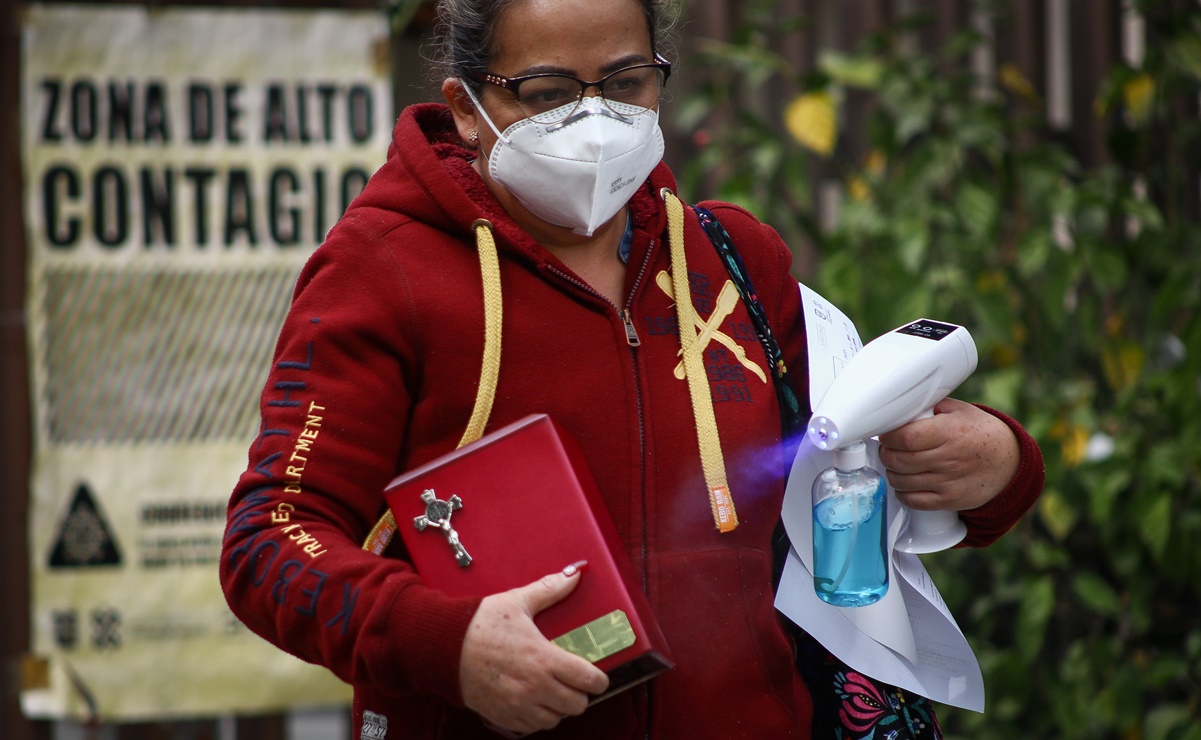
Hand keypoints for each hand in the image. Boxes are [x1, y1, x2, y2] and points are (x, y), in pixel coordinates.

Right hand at [460, 564, 609, 733]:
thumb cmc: (480, 624)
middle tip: (574, 682)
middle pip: (576, 705)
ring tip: (554, 691)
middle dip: (580, 694)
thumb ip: (549, 590)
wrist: (443, 647)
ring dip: (559, 707)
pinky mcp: (502, 716)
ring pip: (555, 719)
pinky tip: (534, 700)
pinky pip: (532, 727)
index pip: (586, 680)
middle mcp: (534, 687)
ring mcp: (518, 705)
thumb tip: (574, 574)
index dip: (599, 681)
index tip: (598, 677)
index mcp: (543, 658)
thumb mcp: (517, 601)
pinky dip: (538, 717)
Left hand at [877, 398, 1019, 511]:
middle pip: (899, 460)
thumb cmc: (981, 433)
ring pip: (901, 481)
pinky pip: (913, 501)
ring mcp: (948, 482)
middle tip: (888, 448)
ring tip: (896, 463)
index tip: (886, 433)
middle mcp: (949, 458)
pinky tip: (905, 482)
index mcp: (950, 432)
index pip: (906, 437)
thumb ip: (931, 407)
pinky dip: (902, 492)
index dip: (888, 436)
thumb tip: (900, 407)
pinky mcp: (949, 500)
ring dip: (891, 472)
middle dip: (886, 452)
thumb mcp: (961, 411)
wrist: (1009, 464)